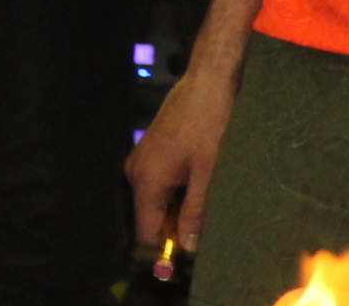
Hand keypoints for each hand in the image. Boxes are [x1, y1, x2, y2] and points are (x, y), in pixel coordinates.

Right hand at [127, 63, 235, 258]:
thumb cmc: (211, 122)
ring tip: (208, 206)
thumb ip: (196, 213)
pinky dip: (179, 194)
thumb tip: (189, 248)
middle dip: (175, 232)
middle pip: (151, 219)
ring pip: (159, 202)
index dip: (164, 254)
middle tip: (206, 236)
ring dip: (180, 211)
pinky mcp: (153, 150)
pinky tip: (202, 186)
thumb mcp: (209, 173)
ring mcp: (143, 159)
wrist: (210, 80)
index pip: (146, 233)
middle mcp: (137, 171)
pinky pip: (162, 185)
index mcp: (146, 179)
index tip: (187, 268)